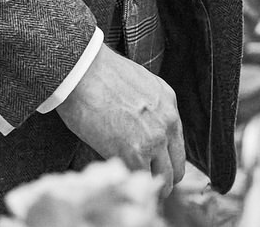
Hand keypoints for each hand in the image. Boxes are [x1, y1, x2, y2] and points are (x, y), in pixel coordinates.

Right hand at [55, 45, 185, 195]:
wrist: (82, 71)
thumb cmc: (97, 75)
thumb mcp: (137, 84)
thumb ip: (147, 108)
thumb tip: (139, 129)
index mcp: (169, 103)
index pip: (177, 147)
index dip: (164, 163)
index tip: (151, 170)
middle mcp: (167, 122)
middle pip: (176, 170)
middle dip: (160, 180)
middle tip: (140, 184)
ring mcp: (154, 139)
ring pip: (163, 181)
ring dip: (146, 187)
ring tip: (128, 188)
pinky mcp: (134, 153)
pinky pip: (140, 180)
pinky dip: (129, 184)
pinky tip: (118, 182)